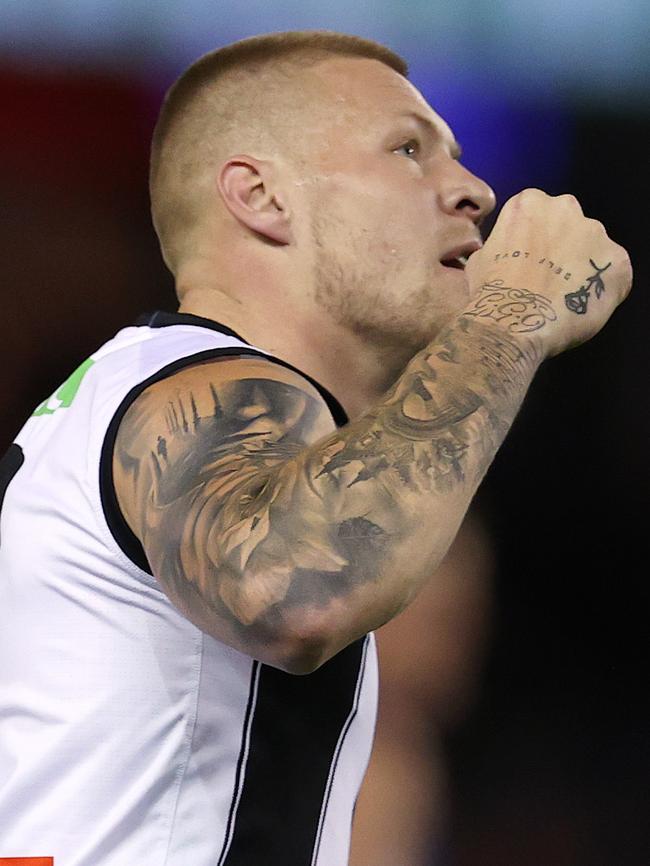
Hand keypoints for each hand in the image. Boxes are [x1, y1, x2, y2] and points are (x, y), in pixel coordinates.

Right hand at [463, 189, 632, 356]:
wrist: (512, 322)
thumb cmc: (491, 293)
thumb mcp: (481, 258)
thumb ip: (501, 245)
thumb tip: (502, 255)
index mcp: (529, 202)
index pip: (539, 214)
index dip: (535, 240)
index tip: (530, 260)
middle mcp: (566, 208)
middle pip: (569, 225)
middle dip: (562, 247)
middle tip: (547, 277)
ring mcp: (595, 233)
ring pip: (593, 248)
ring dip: (582, 267)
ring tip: (563, 296)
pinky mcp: (617, 261)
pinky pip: (613, 273)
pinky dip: (602, 289)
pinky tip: (579, 306)